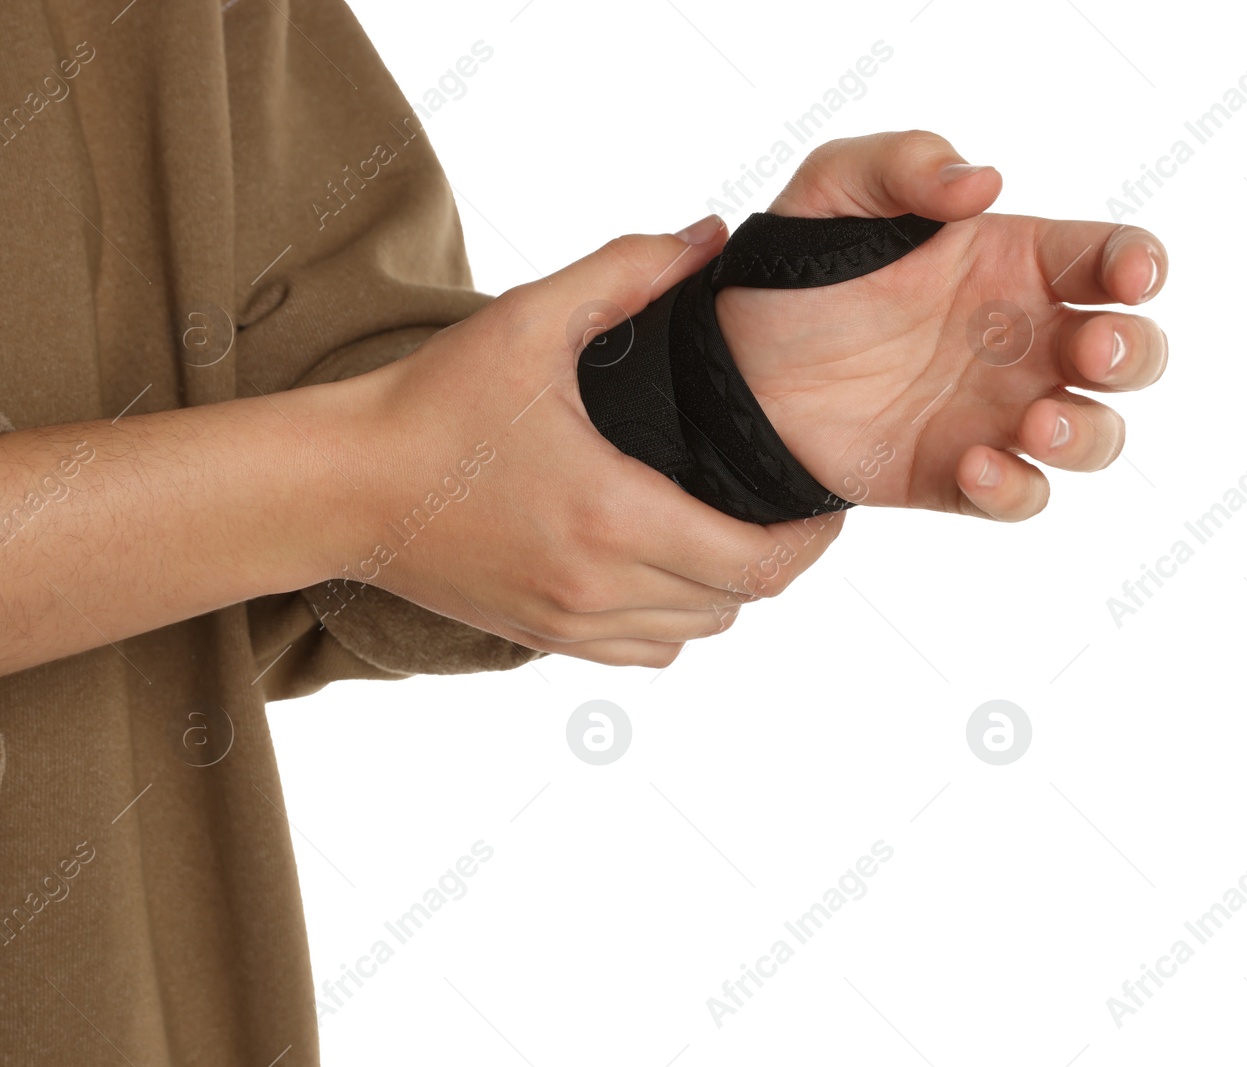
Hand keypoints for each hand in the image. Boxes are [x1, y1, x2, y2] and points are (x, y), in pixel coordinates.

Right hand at [342, 227, 841, 666]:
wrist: (340, 488)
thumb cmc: (431, 403)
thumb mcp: (528, 321)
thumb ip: (627, 271)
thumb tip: (707, 236)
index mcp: (614, 514)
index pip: (757, 562)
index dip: (808, 540)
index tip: (820, 502)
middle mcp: (600, 584)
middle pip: (738, 602)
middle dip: (777, 558)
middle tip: (783, 507)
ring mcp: (570, 622)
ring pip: (696, 634)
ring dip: (726, 591)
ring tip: (726, 531)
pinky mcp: (541, 640)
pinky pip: (645, 655)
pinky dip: (675, 622)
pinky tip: (666, 568)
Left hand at [715, 130, 1169, 519]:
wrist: (730, 369)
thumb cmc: (793, 272)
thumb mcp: (836, 187)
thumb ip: (907, 163)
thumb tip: (984, 183)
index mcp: (1015, 263)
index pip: (1112, 259)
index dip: (1140, 266)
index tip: (1127, 277)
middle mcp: (1024, 341)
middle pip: (1131, 354)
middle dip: (1133, 354)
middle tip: (1090, 352)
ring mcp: (996, 413)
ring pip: (1095, 435)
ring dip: (1088, 435)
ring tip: (1037, 424)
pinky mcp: (957, 476)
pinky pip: (1021, 496)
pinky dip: (1016, 490)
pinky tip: (976, 465)